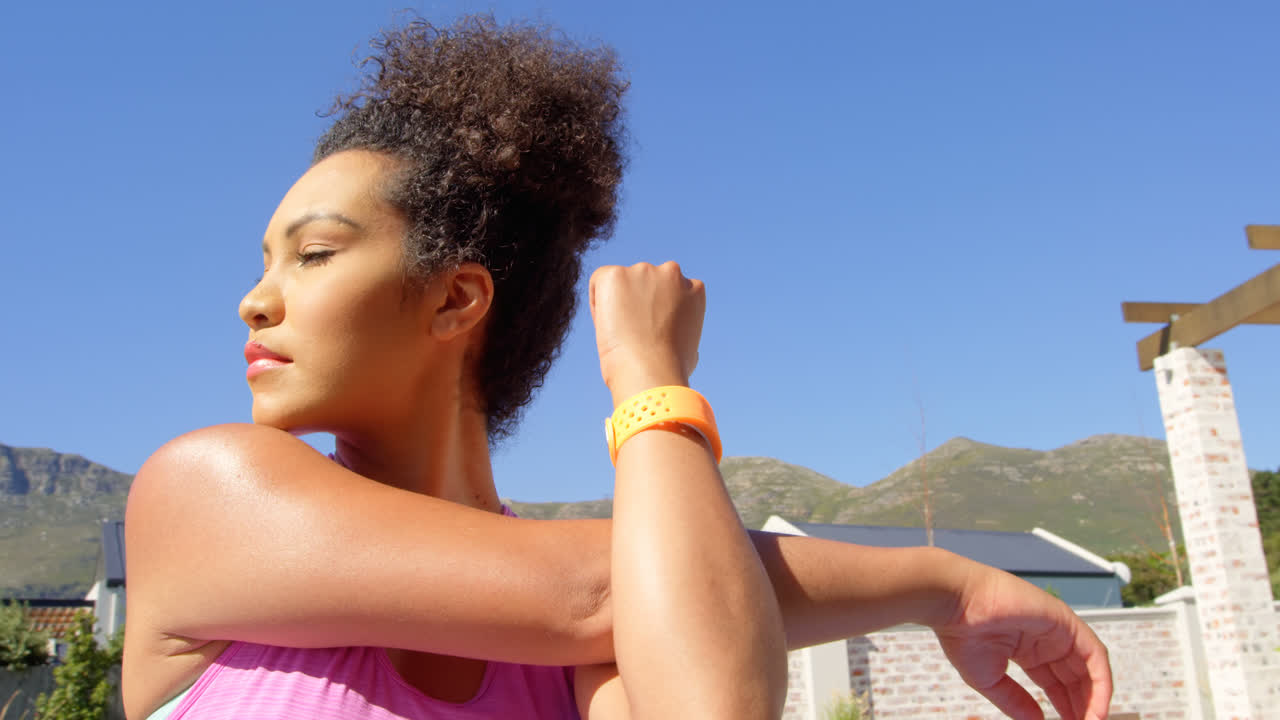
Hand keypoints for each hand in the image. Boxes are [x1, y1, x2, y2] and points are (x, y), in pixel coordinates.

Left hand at [588, 262, 704, 403]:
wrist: (652, 371)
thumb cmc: (671, 370)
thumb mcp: (689, 347)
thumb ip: (680, 330)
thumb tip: (674, 339)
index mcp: (694, 289)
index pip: (670, 291)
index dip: (656, 312)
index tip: (650, 332)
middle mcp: (671, 272)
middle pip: (646, 282)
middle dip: (637, 302)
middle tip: (631, 333)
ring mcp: (643, 271)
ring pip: (622, 282)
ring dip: (618, 303)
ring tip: (619, 334)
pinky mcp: (615, 275)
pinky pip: (599, 282)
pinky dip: (598, 303)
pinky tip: (606, 326)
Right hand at [932, 564, 1111, 719]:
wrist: (956, 604)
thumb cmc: (962, 634)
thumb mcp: (989, 679)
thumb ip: (1015, 701)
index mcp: (1026, 648)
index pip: (1054, 681)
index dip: (1063, 706)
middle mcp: (1045, 638)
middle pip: (1074, 676)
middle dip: (1081, 705)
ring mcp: (1058, 629)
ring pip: (1089, 668)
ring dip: (1094, 698)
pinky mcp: (1067, 622)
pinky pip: (1095, 656)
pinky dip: (1101, 684)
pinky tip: (1097, 709)